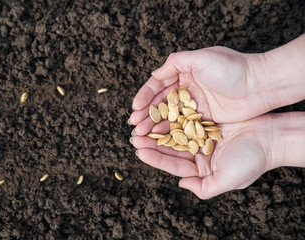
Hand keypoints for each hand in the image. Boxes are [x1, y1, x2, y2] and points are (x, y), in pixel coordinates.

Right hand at [129, 47, 268, 135]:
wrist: (260, 85)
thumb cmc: (233, 68)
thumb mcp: (202, 58)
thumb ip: (177, 61)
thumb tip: (155, 72)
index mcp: (185, 74)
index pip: (159, 86)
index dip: (145, 96)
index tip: (135, 107)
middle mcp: (188, 90)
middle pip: (161, 104)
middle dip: (146, 114)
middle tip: (134, 126)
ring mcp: (196, 106)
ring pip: (170, 117)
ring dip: (154, 126)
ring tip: (141, 135)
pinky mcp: (205, 120)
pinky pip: (183, 127)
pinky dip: (170, 133)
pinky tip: (159, 138)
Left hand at [130, 115, 273, 198]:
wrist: (272, 137)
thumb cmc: (252, 160)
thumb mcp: (228, 180)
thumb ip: (205, 188)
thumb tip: (182, 185)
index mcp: (202, 168)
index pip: (173, 165)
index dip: (155, 158)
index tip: (139, 151)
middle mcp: (199, 152)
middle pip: (171, 148)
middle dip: (151, 142)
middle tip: (134, 136)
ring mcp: (202, 136)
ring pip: (175, 132)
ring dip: (158, 128)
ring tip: (141, 124)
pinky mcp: (206, 120)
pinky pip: (185, 118)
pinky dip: (173, 115)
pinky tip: (159, 112)